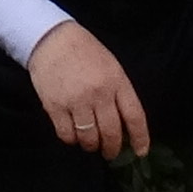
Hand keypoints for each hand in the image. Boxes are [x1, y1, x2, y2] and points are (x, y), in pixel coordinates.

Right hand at [29, 19, 152, 157]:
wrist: (51, 38)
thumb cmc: (84, 51)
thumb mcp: (111, 66)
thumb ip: (118, 92)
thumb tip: (124, 123)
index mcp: (117, 81)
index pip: (134, 116)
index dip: (140, 138)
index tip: (140, 152)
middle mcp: (99, 93)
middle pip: (111, 132)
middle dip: (112, 148)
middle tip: (109, 153)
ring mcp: (76, 101)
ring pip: (89, 138)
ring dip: (91, 145)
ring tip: (90, 143)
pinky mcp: (55, 106)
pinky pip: (67, 135)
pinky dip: (71, 140)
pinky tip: (73, 135)